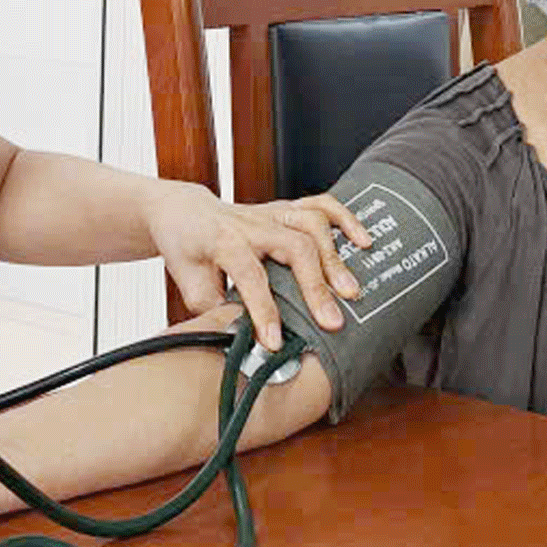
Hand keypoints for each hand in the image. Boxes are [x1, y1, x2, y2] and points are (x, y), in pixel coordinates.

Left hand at [143, 182, 369, 348]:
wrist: (183, 210)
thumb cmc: (187, 249)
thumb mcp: (188, 282)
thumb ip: (214, 308)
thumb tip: (241, 337)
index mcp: (223, 241)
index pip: (249, 274)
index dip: (263, 310)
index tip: (275, 342)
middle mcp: (251, 223)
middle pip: (292, 245)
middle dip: (314, 285)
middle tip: (332, 322)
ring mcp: (271, 213)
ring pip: (310, 223)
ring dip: (334, 257)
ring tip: (351, 291)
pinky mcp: (285, 208)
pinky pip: (320, 204)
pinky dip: (345, 219)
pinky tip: (363, 242)